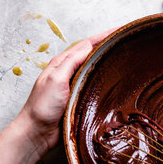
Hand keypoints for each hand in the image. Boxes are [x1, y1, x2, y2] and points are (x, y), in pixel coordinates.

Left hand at [16, 29, 115, 156]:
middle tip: (125, 41)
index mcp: (62, 64)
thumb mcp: (56, 79)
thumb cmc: (42, 106)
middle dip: (107, 46)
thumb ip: (71, 62)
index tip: (118, 31)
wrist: (37, 132)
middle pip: (91, 55)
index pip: (86, 45)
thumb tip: (88, 45)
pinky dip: (105, 79)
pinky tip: (113, 81)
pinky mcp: (78, 99)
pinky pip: (95, 86)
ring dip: (107, 62)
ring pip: (94, 70)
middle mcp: (68, 72)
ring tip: (123, 56)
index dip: (103, 37)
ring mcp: (74, 86)